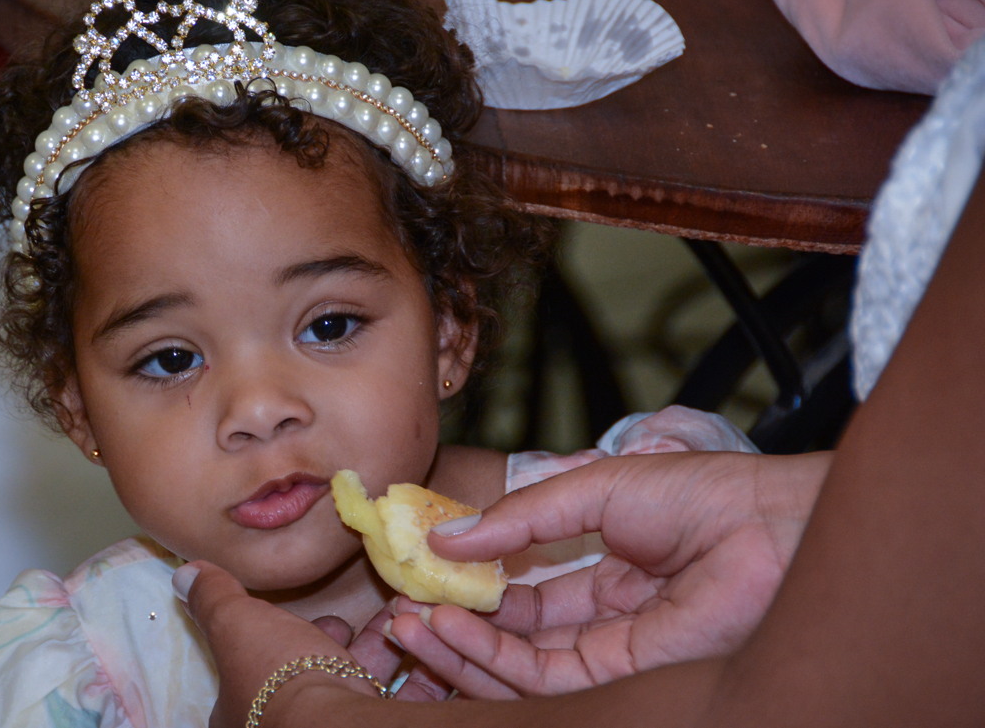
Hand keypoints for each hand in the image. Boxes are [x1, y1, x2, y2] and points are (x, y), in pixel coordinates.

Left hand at [174, 562, 448, 727]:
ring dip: (385, 649)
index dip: (292, 641)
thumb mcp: (237, 623)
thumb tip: (186, 573)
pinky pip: (400, 697)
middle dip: (344, 646)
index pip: (263, 670)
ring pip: (362, 687)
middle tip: (366, 620)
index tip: (327, 618)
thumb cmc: (279, 674)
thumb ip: (215, 598)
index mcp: (243, 710)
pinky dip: (418, 667)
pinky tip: (427, 638)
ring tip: (403, 617)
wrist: (336, 723)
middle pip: (317, 680)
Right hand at [386, 450, 830, 697]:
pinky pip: (538, 680)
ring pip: (515, 665)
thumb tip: (446, 537)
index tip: (421, 568)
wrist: (769, 526)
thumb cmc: (699, 495)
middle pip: (511, 633)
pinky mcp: (617, 678)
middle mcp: (602, 617)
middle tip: (399, 607)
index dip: (470, 582)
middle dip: (453, 623)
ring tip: (407, 622)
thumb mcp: (591, 488)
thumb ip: (521, 518)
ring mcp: (609, 651)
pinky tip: (449, 629)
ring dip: (457, 646)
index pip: (522, 587)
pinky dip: (486, 659)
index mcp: (603, 567)